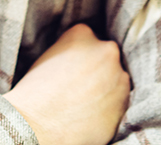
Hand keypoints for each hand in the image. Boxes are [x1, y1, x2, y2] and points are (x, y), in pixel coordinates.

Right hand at [3, 23, 130, 144]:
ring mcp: (119, 76)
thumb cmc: (35, 94)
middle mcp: (106, 50)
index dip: (82, 56)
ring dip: (106, 88)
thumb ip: (71, 50)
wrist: (38, 126)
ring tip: (85, 103)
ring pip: (116, 79)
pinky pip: (121, 101)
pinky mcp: (125, 101)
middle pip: (106, 56)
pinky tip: (92, 114)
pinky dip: (110, 107)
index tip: (75, 68)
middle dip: (98, 69)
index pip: (89, 39)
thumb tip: (81, 59)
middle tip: (81, 86)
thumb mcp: (48, 57)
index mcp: (82, 33)